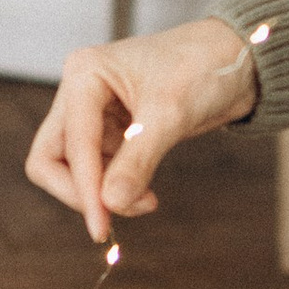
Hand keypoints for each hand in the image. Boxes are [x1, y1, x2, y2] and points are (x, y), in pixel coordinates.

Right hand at [24, 15, 258, 240]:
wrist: (237, 60)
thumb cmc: (203, 66)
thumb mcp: (170, 113)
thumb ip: (138, 159)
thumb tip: (112, 203)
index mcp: (84, 75)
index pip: (71, 145)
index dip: (84, 190)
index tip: (101, 228)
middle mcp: (80, 93)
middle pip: (51, 158)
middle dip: (80, 192)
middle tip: (114, 215)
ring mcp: (95, 114)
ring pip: (74, 169)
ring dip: (102, 194)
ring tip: (145, 202)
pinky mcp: (113, 132)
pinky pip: (99, 171)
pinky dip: (116, 189)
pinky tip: (145, 194)